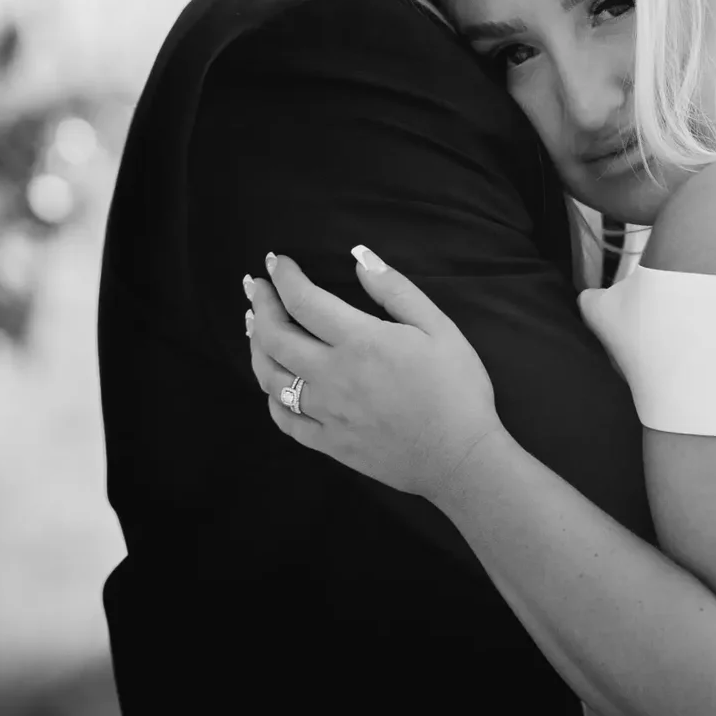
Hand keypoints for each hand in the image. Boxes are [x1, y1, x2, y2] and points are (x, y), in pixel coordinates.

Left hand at [246, 247, 505, 499]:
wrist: (460, 458)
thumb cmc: (456, 389)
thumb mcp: (439, 328)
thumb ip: (396, 290)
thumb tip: (360, 258)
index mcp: (358, 342)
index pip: (303, 301)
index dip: (283, 278)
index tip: (276, 262)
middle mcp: (331, 375)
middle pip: (275, 337)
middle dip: (260, 305)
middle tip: (255, 287)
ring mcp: (325, 413)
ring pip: (270, 378)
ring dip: (256, 347)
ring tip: (256, 328)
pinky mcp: (328, 443)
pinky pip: (284, 420)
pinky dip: (271, 397)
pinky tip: (273, 385)